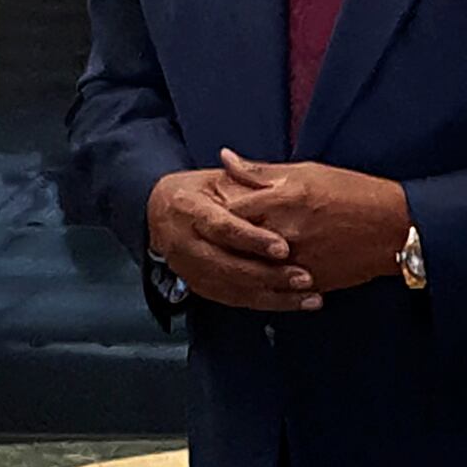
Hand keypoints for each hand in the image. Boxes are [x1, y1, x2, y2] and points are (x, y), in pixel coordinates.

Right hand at [147, 167, 321, 311]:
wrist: (159, 214)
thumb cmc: (193, 193)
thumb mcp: (214, 178)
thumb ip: (240, 176)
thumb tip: (249, 163)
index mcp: (189, 210)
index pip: (223, 228)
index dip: (253, 240)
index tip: (283, 248)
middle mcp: (186, 244)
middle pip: (229, 265)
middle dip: (269, 275)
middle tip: (303, 278)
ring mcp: (190, 269)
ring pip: (233, 288)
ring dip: (273, 296)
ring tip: (307, 296)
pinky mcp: (199, 286)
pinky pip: (233, 299)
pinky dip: (264, 303)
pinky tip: (291, 303)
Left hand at [220, 149, 411, 292]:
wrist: (393, 227)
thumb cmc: (352, 192)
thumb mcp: (305, 172)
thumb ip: (260, 171)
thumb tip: (225, 158)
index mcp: (282, 199)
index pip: (228, 211)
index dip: (212, 213)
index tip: (205, 213)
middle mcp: (285, 232)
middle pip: (234, 243)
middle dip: (220, 242)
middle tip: (208, 239)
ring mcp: (296, 261)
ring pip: (251, 269)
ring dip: (238, 264)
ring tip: (228, 258)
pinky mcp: (308, 283)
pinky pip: (274, 287)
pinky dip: (262, 282)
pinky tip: (253, 275)